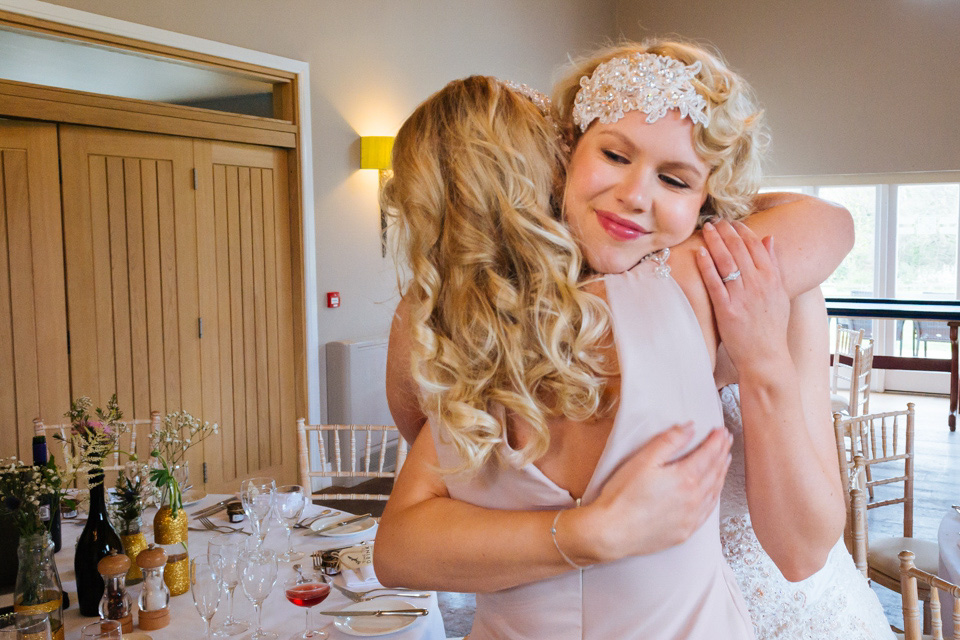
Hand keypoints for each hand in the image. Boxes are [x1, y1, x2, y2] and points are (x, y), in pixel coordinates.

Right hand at [573, 423, 732, 562]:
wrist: (612, 532)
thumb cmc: (623, 495)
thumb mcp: (643, 461)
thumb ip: (668, 441)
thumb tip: (690, 428)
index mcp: (685, 478)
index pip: (708, 454)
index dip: (717, 440)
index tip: (721, 431)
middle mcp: (694, 498)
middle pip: (714, 471)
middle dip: (721, 453)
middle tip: (726, 441)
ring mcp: (692, 517)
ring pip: (715, 491)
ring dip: (721, 473)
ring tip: (724, 460)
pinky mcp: (686, 531)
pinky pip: (708, 511)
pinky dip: (715, 496)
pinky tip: (714, 491)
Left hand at [696, 220, 790, 374]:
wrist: (766, 357)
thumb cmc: (771, 327)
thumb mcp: (780, 293)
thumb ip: (774, 265)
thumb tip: (770, 238)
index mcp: (772, 278)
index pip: (756, 246)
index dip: (742, 230)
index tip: (732, 221)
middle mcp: (758, 284)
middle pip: (739, 249)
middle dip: (726, 231)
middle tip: (714, 219)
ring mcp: (742, 296)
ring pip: (727, 262)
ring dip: (715, 241)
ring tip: (706, 228)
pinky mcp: (727, 309)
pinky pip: (715, 283)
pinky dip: (707, 266)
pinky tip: (700, 252)